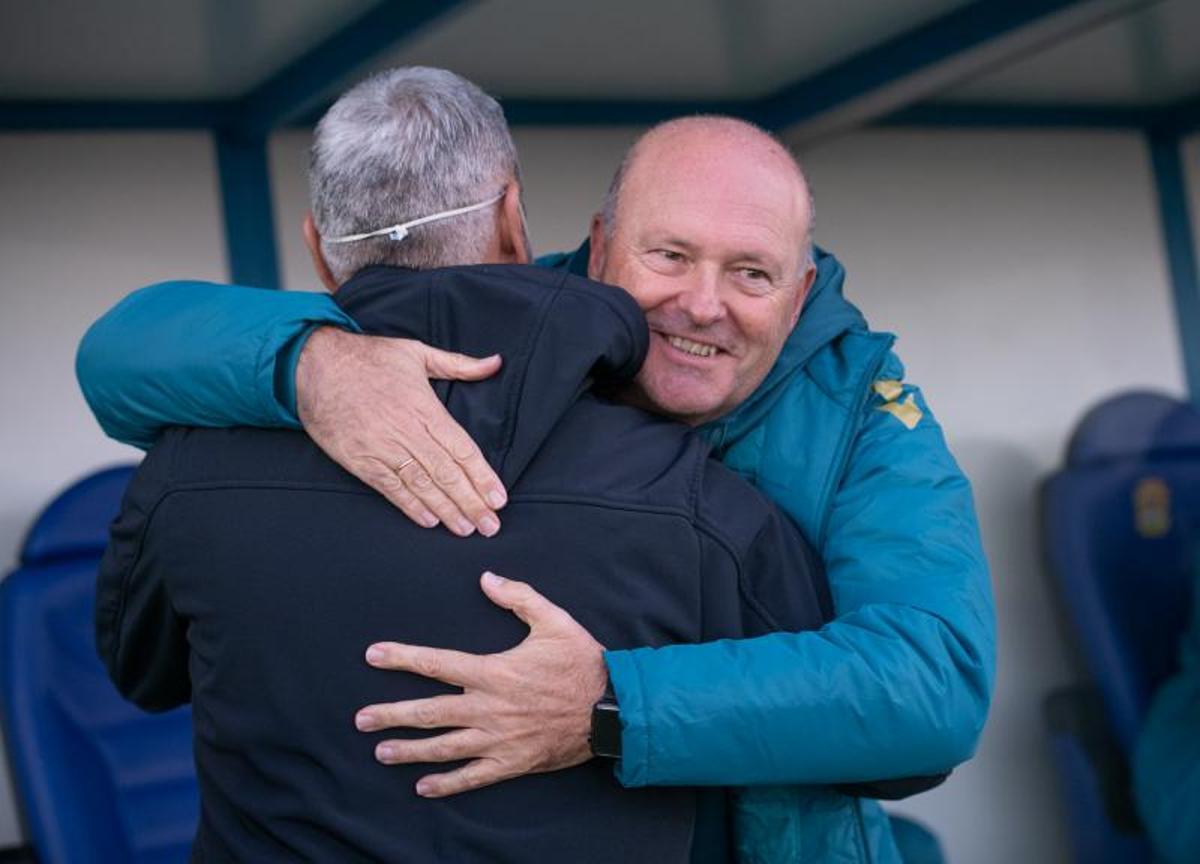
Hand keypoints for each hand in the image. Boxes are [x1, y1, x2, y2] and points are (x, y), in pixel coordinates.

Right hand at [295, 327, 506, 536]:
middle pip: (446, 473)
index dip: (482, 476)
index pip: (462, 449)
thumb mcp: (416, 352)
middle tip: (491, 526)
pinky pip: (389, 488)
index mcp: (424, 407)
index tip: (499, 498)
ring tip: (466, 529)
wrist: (314, 364)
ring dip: (446, 510)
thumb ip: (458, 364)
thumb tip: (495, 363)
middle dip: (471, 502)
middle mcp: (406, 431)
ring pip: (421, 485)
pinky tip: (429, 521)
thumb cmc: (368, 357)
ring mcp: (381, 447)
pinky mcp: (360, 460)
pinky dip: (410, 506)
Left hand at [355, 572, 608, 796]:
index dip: (402, 658)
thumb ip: (518, 597)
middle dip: (392, 714)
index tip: (373, 655)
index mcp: (494, 671)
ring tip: (380, 751)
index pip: (437, 663)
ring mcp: (498, 739)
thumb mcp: (554, 620)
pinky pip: (473, 776)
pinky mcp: (512, 762)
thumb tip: (486, 577)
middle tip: (361, 718)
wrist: (612, 709)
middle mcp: (489, 708)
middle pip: (430, 711)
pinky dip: (447, 783)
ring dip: (409, 749)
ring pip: (444, 747)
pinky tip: (423, 786)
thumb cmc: (582, 662)